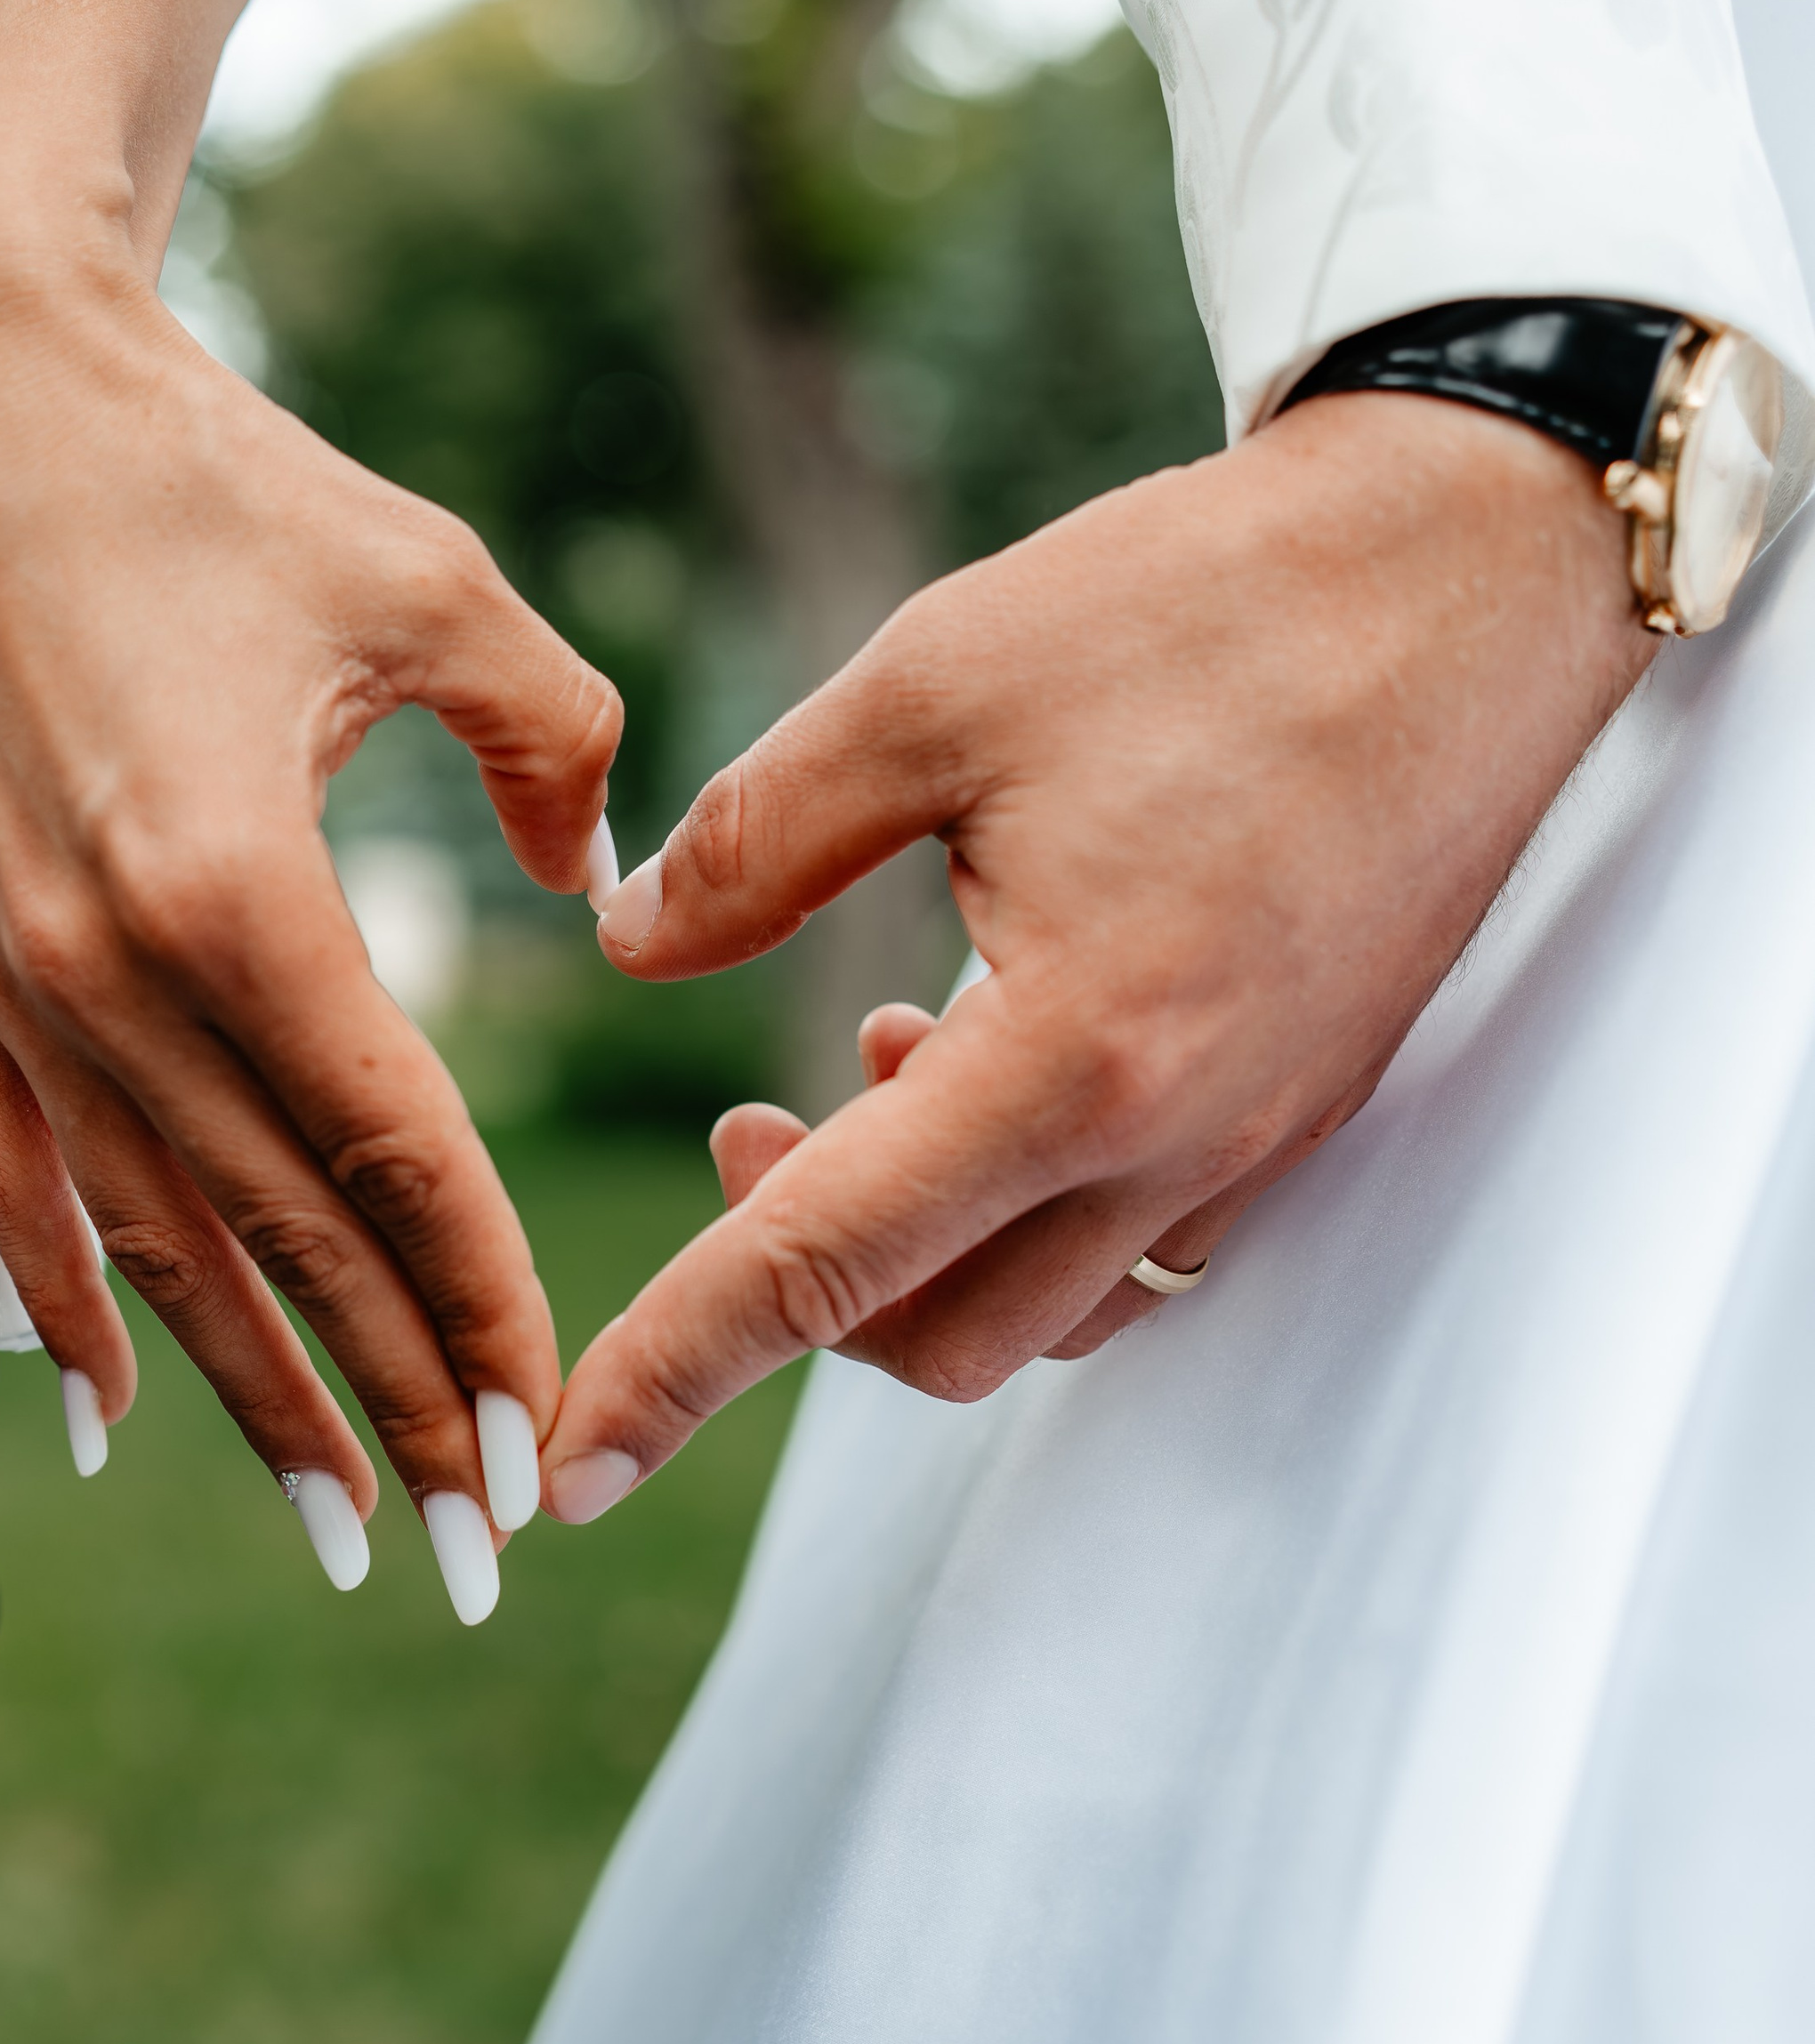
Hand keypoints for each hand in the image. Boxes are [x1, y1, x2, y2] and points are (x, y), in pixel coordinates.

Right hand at [0, 159, 616, 1557]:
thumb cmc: (203, 472)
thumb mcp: (427, 579)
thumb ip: (558, 739)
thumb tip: (604, 884)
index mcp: (236, 885)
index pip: (391, 1155)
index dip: (480, 1304)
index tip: (551, 1426)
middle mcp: (106, 971)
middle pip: (282, 1239)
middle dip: (394, 1403)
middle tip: (482, 1549)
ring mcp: (10, 983)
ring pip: (150, 1246)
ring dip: (251, 1398)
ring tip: (343, 1526)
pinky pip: (13, 1179)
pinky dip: (67, 1304)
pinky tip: (120, 1414)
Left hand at [539, 393, 1650, 1518]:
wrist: (1477, 572)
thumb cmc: (1207, 606)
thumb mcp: (933, 684)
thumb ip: (756, 836)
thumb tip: (629, 940)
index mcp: (1072, 1053)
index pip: (823, 1266)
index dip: (676, 1370)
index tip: (567, 1471)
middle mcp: (1176, 1138)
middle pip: (939, 1338)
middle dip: (802, 1292)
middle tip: (734, 1137)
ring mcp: (1258, 1137)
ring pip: (1046, 1312)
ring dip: (922, 1252)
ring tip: (873, 1070)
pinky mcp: (1305, 1102)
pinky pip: (1140, 1245)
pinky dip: (1030, 1210)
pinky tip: (992, 1055)